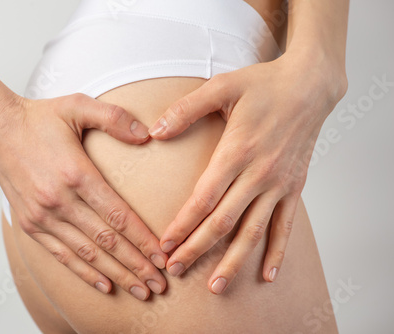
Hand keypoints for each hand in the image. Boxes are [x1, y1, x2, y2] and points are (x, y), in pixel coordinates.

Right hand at [0, 93, 167, 299]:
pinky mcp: (31, 224)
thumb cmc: (40, 118)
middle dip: (137, 265)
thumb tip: (148, 135)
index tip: (163, 257)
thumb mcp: (78, 105)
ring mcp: (43, 216)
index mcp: (76, 173)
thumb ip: (115, 117)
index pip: (118, 215)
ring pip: (87, 254)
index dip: (143, 240)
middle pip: (107, 241)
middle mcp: (60, 200)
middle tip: (160, 284)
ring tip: (141, 290)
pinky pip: (62, 255)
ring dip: (117, 274)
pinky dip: (85, 272)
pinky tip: (105, 285)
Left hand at [148, 53, 346, 293]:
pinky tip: (268, 274)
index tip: (164, 244)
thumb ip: (186, 109)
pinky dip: (278, 251)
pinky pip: (286, 225)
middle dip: (197, 248)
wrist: (310, 86)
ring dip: (233, 261)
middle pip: (223, 222)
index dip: (182, 225)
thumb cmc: (263, 85)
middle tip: (175, 269)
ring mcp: (279, 184)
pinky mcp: (294, 187)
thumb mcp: (221, 87)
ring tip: (215, 286)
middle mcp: (259, 173)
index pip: (203, 198)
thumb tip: (155, 131)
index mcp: (236, 151)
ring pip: (253, 231)